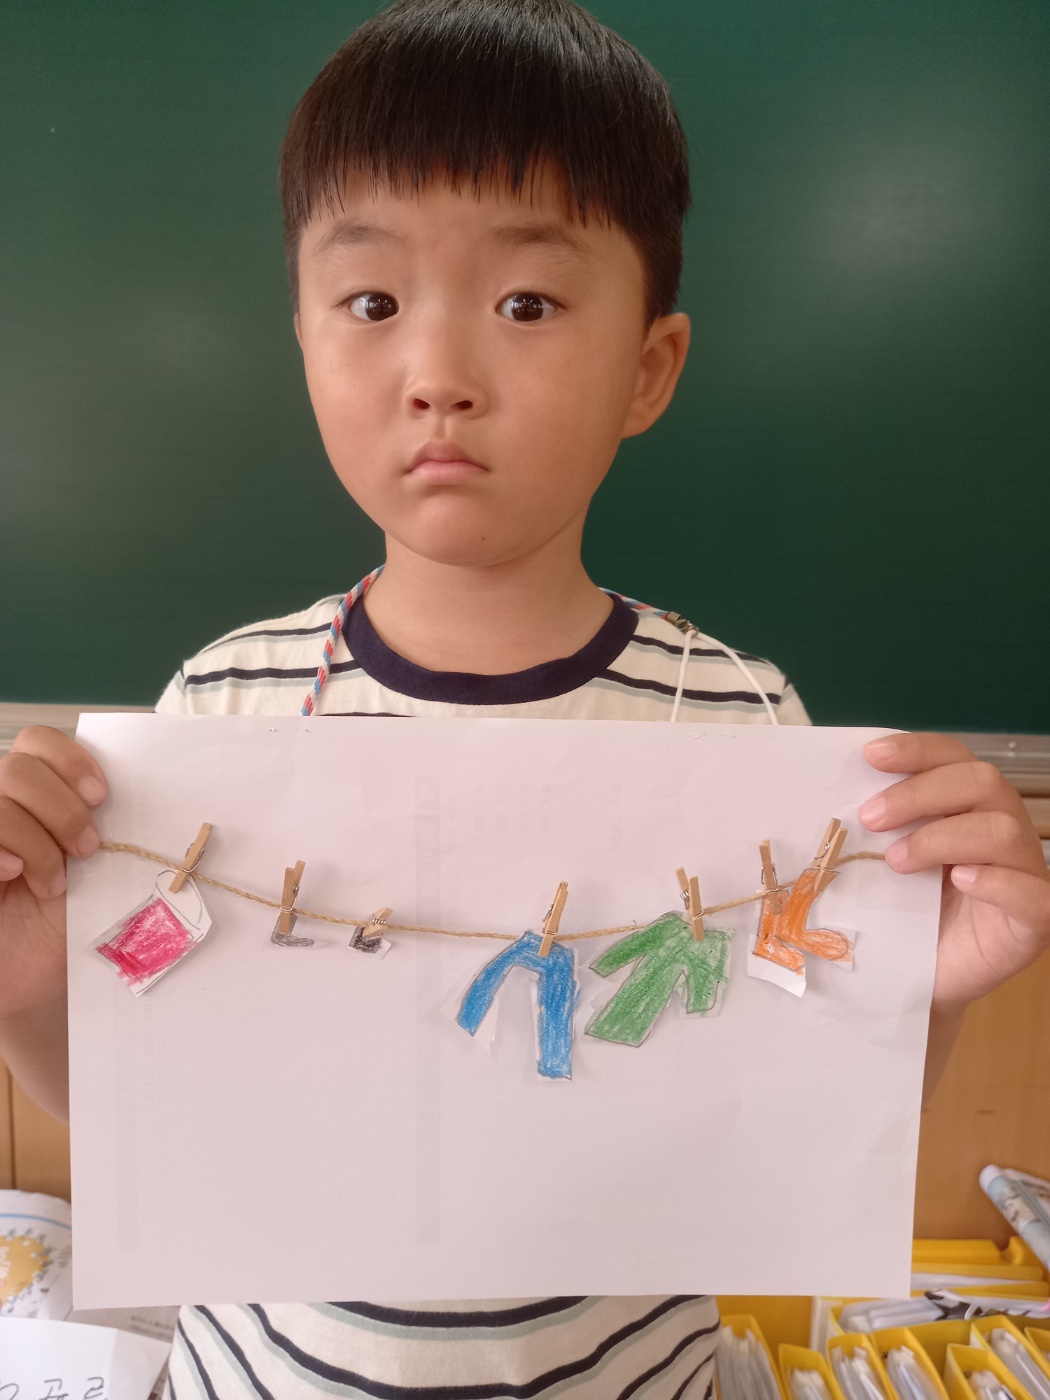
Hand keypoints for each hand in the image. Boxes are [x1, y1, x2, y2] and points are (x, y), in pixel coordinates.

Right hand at [0, 726, 107, 1023]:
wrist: (41, 979)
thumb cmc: (76, 920)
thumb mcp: (103, 863)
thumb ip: (108, 822)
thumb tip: (157, 788)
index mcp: (38, 793)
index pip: (38, 740)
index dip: (70, 759)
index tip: (102, 796)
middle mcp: (3, 805)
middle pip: (18, 766)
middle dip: (61, 807)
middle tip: (86, 850)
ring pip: (0, 797)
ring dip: (35, 839)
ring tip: (52, 882)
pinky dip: (1, 849)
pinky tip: (12, 876)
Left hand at [860, 732, 1049, 1013]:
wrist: (919, 979)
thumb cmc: (903, 912)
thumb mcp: (886, 858)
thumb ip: (880, 822)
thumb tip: (838, 788)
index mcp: (971, 804)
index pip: (955, 757)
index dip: (917, 749)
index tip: (871, 756)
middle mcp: (1005, 829)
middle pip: (981, 783)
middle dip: (920, 793)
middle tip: (870, 817)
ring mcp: (1026, 874)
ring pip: (1002, 830)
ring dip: (941, 837)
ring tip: (896, 860)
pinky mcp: (1034, 920)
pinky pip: (1030, 892)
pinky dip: (995, 880)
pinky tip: (961, 879)